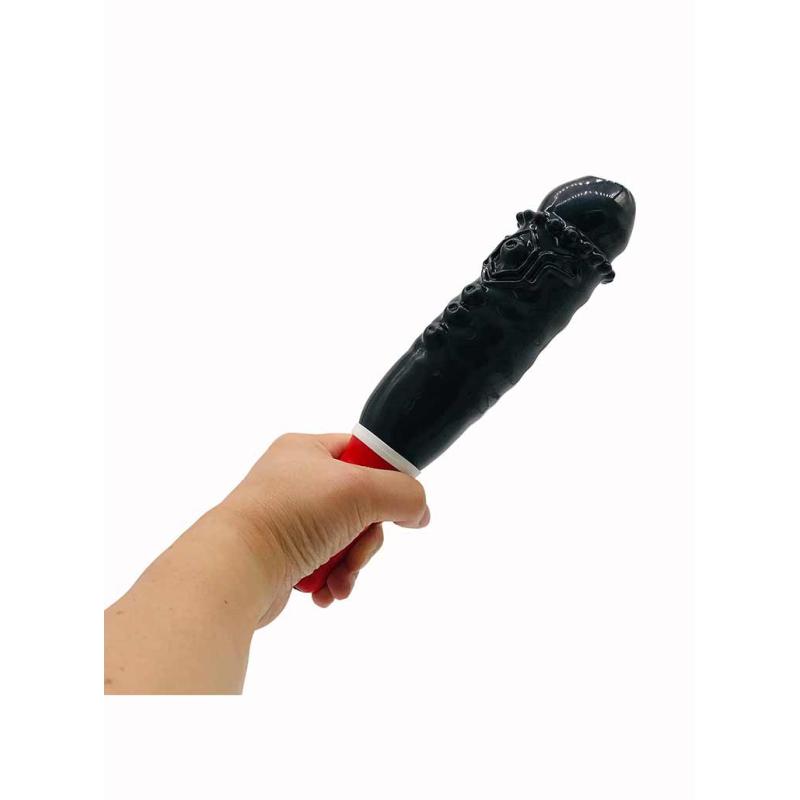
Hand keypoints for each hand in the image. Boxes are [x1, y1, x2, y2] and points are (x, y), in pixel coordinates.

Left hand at [220, 433, 429, 617]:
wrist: (235, 568)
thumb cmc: (292, 515)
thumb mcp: (360, 490)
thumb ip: (402, 494)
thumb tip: (419, 512)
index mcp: (307, 450)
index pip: (362, 452)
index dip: (385, 478)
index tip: (398, 507)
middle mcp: (295, 480)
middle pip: (360, 504)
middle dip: (367, 538)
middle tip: (358, 553)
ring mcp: (287, 518)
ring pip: (345, 539)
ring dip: (352, 565)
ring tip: (340, 582)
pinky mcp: (281, 554)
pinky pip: (324, 564)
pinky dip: (331, 580)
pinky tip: (325, 593)